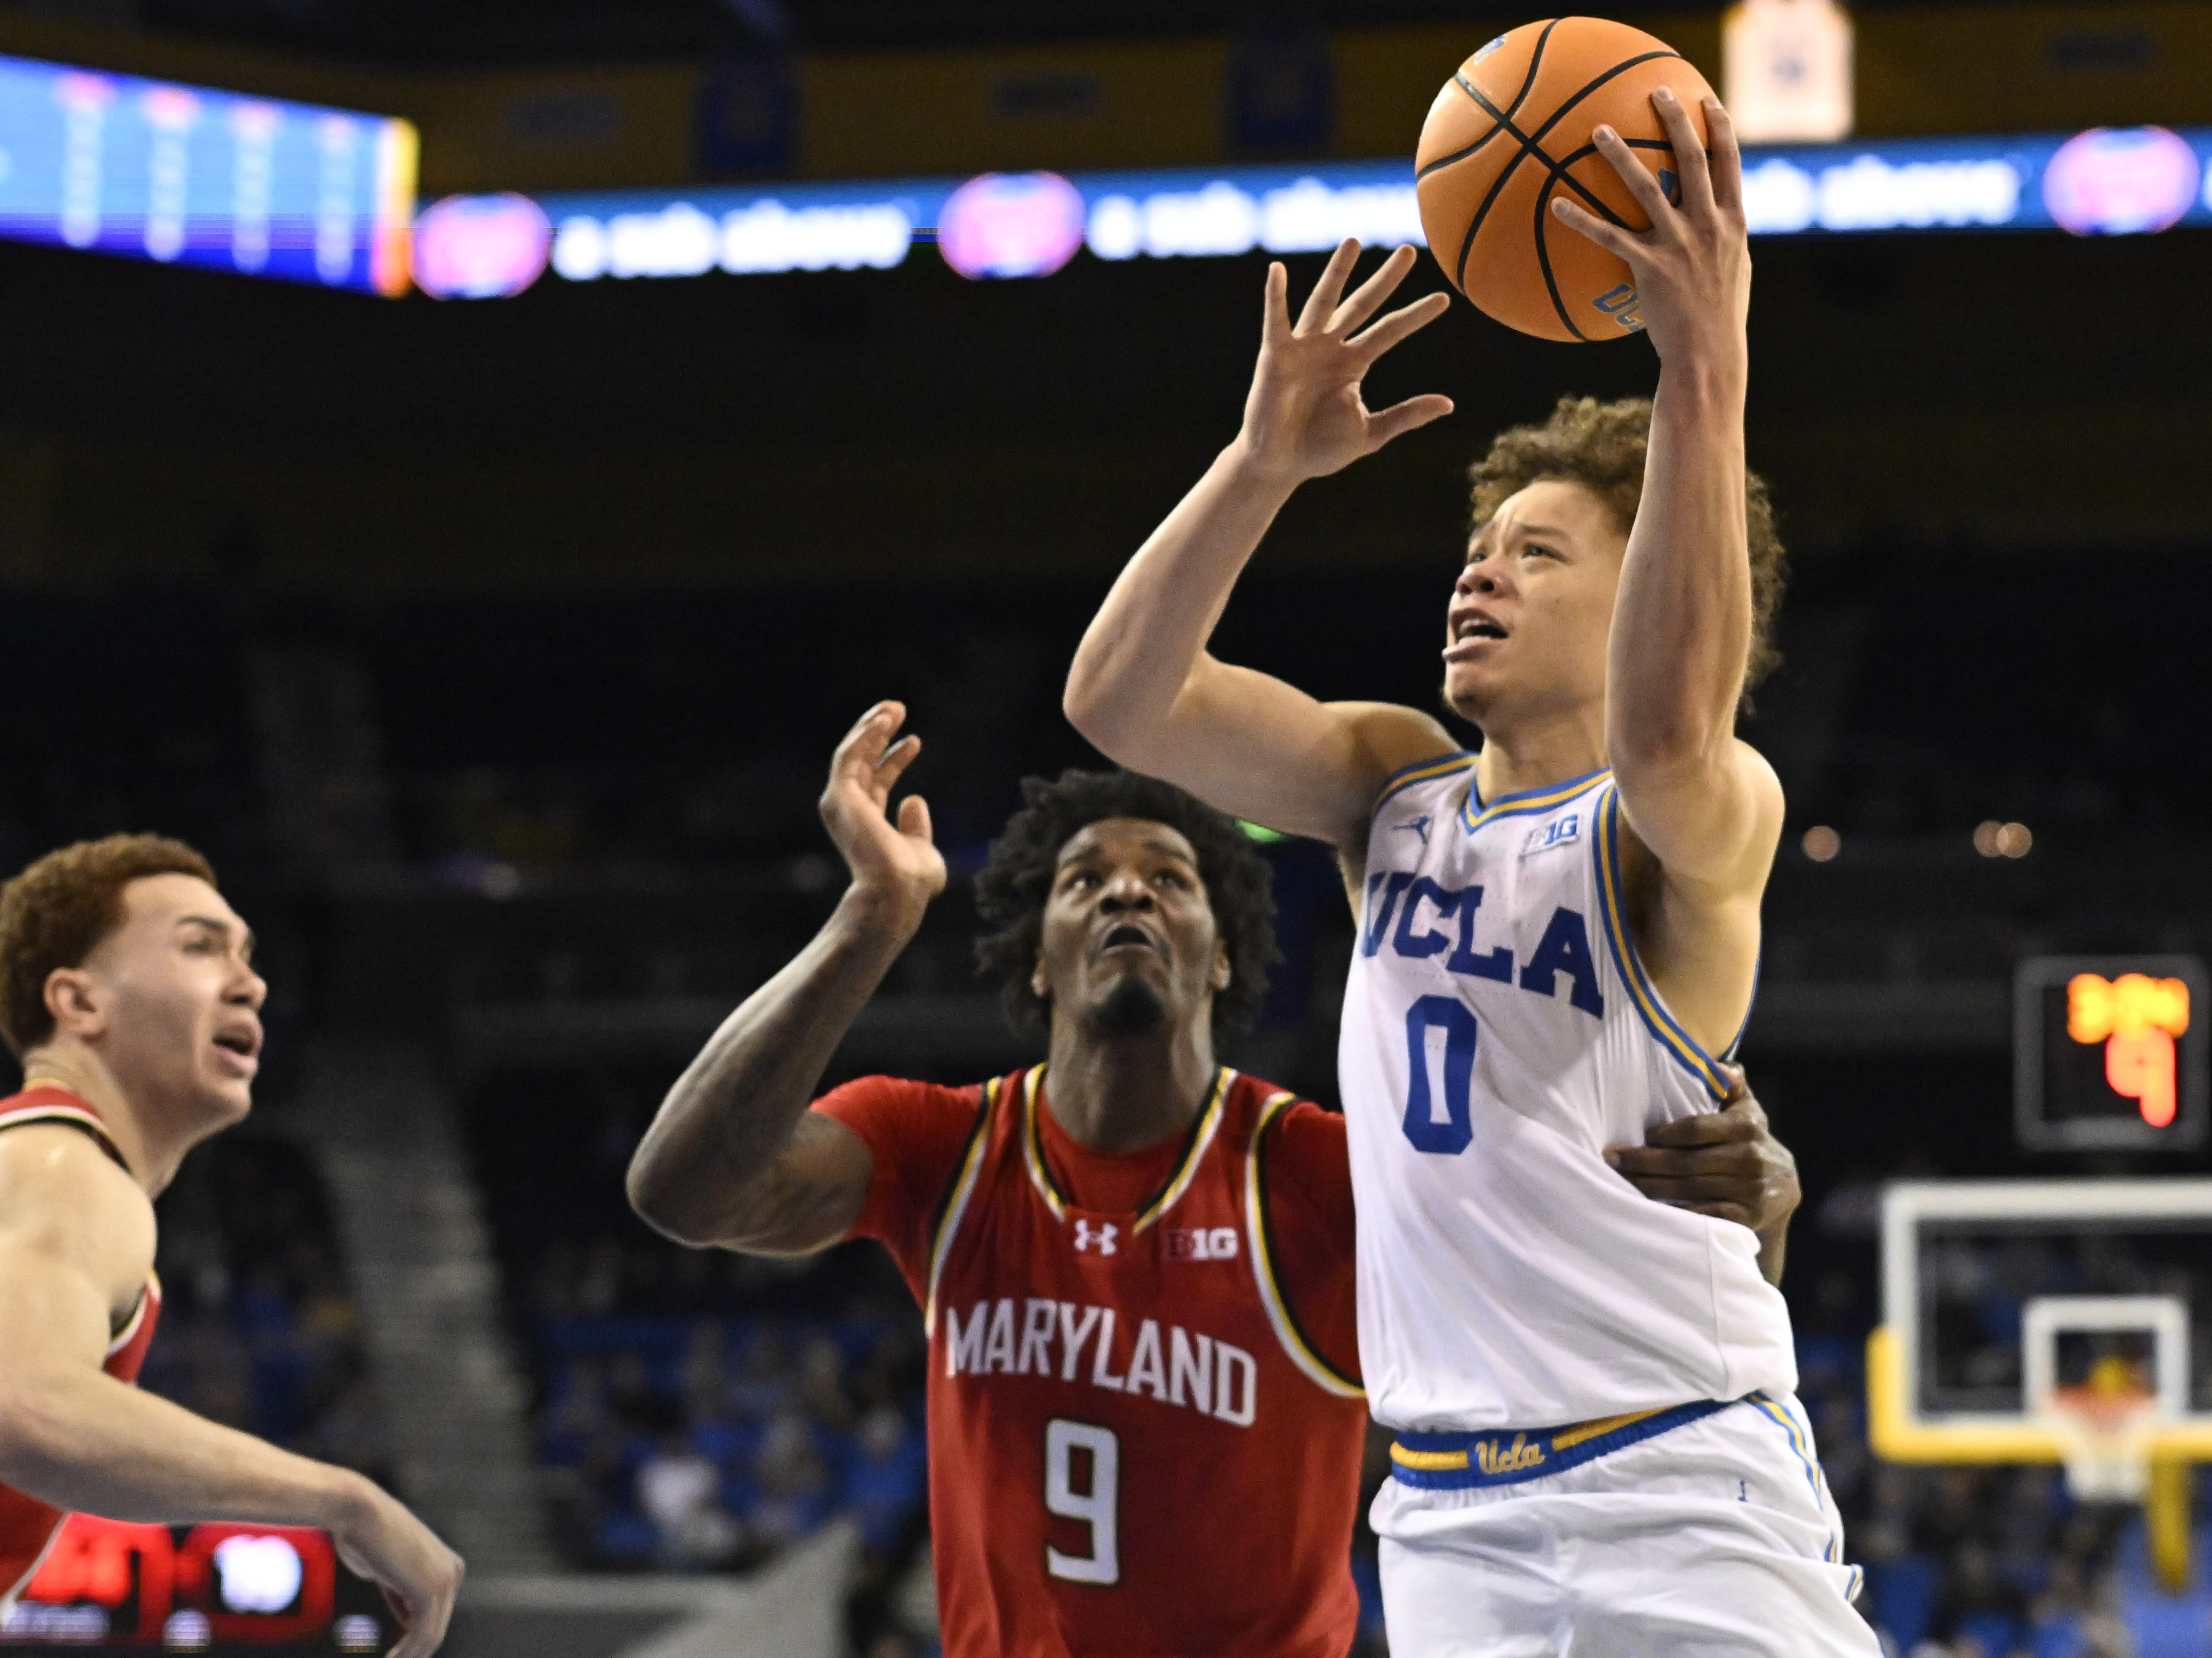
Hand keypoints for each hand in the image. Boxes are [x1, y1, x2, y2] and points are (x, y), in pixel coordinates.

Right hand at [329, 1483, 462, 1657]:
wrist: (358, 1512)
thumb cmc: (364, 1535)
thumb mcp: (388, 1571)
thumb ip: (401, 1593)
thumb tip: (407, 1618)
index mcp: (447, 1565)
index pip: (434, 1614)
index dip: (414, 1639)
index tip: (394, 1655)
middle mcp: (453, 1571)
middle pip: (435, 1627)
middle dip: (414, 1651)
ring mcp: (446, 1580)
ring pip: (431, 1635)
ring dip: (409, 1656)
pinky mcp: (431, 1590)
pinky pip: (422, 1635)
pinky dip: (406, 1654)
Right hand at [818, 702, 946, 922]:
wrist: (897, 891)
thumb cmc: (911, 881)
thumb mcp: (923, 850)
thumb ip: (916, 827)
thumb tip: (914, 799)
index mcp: (868, 824)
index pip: (878, 782)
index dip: (894, 759)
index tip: (915, 741)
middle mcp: (851, 812)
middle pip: (861, 763)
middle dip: (877, 734)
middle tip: (896, 709)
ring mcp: (843, 804)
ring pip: (851, 754)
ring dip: (870, 728)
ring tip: (892, 707)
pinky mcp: (840, 796)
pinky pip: (848, 757)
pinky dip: (864, 736)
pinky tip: (883, 719)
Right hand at [1234, 239, 1453, 485]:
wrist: (1279, 466)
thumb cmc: (1318, 450)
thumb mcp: (1370, 433)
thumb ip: (1406, 416)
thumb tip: (1449, 404)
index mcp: (1353, 364)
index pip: (1390, 332)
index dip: (1415, 316)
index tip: (1443, 299)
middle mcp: (1331, 348)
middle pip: (1363, 305)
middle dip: (1385, 279)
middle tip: (1409, 251)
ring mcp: (1303, 348)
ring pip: (1324, 302)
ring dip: (1338, 271)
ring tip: (1354, 241)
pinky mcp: (1276, 356)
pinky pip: (1276, 321)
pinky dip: (1275, 296)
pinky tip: (1278, 270)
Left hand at [1550, 89, 1748, 376]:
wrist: (1709, 356)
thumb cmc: (1718, 318)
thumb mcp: (1734, 272)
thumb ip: (1723, 240)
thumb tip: (1711, 222)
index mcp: (1733, 222)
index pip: (1730, 163)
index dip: (1720, 128)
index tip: (1706, 101)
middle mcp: (1709, 225)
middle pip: (1693, 159)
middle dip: (1676, 120)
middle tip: (1658, 91)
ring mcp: (1679, 244)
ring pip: (1647, 187)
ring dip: (1620, 155)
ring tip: (1597, 131)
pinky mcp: (1649, 267)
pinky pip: (1608, 236)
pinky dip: (1581, 218)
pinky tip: (1556, 204)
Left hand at [1603, 1074, 1798, 1232]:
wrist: (1785, 1187)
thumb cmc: (1750, 1139)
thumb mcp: (1747, 1109)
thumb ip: (1732, 1084)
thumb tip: (1717, 1065)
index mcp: (1746, 1126)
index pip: (1695, 1128)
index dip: (1664, 1134)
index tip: (1641, 1135)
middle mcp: (1749, 1157)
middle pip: (1685, 1162)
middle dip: (1644, 1161)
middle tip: (1612, 1158)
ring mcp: (1749, 1190)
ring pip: (1688, 1189)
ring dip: (1650, 1187)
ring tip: (1621, 1180)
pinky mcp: (1745, 1217)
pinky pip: (1703, 1216)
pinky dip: (1674, 1213)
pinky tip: (1649, 1208)